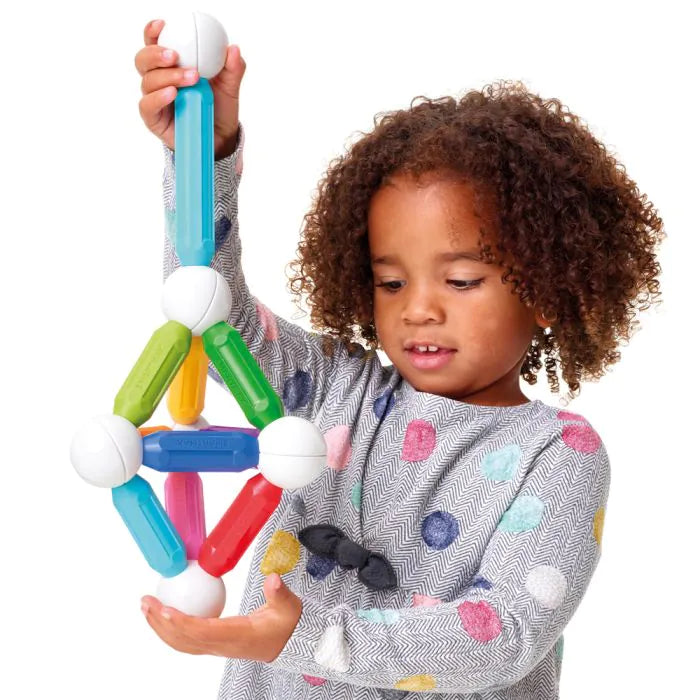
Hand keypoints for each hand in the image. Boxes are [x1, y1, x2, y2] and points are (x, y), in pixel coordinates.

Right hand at [134, 18, 246, 159]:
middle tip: (174, 56)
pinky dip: (159, 97)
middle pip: (143, 60)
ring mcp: (154, 99)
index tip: (162, 25)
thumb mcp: (229, 87)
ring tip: (190, 78)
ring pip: (147, 81)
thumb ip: (232, 69)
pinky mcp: (154, 119)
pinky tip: (173, 93)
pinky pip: (147, 105)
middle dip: (156, 54)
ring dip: (168, 76)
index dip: (153, 33)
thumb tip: (234, 49)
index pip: (154, 44)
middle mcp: (158, 80)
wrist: (220, 139)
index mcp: (171, 66)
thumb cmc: (218, 109)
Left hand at [140, 573, 302, 661]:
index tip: (166, 610)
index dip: (183, 623)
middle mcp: (222, 645)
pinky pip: (187, 640)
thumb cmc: (286, 624)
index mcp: (238, 636)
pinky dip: (171, 628)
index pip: (205, 632)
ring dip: (161, 627)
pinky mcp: (213, 643)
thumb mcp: (288, 607)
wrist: (288, 642)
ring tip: (147, 608)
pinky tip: (164, 614)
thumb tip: (272, 579)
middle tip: (146, 602)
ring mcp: (216, 647)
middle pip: (185, 640)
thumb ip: (279, 593)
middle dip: (162, 623)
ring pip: (182, 643)